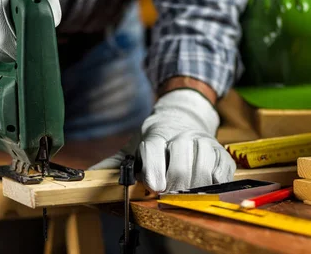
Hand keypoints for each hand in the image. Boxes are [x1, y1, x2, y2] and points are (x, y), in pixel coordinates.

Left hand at [89, 89, 235, 192]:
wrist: (183, 117)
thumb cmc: (156, 140)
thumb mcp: (134, 146)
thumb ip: (114, 162)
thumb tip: (88, 175)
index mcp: (158, 133)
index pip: (155, 148)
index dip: (154, 168)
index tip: (154, 186)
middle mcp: (184, 135)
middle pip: (182, 163)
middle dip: (175, 184)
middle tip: (169, 194)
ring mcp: (205, 143)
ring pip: (204, 167)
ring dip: (194, 186)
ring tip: (185, 194)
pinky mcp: (221, 153)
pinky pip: (222, 172)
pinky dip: (214, 184)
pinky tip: (204, 188)